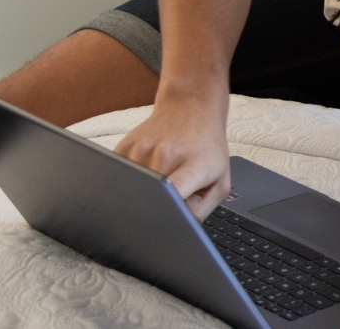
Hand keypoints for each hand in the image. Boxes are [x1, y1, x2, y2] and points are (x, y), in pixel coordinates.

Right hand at [114, 92, 230, 217]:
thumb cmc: (208, 148)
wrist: (191, 109)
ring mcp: (141, 149)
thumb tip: (175, 230)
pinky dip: (130, 183)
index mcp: (194, 165)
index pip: (174, 194)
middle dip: (152, 208)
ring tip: (159, 180)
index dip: (165, 214)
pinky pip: (120, 178)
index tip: (159, 226)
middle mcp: (165, 154)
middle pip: (148, 197)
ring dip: (141, 194)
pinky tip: (146, 172)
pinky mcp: (123, 148)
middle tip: (161, 208)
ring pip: (131, 190)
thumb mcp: (220, 181)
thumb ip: (199, 211)